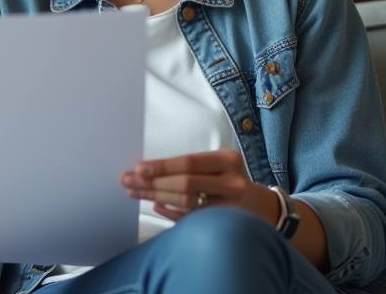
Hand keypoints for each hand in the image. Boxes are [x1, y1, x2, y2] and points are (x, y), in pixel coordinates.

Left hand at [120, 149, 273, 221]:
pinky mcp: (226, 225)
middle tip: (128, 181)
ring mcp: (231, 207)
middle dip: (152, 183)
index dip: (162, 166)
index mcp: (228, 160)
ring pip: (186, 203)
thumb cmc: (226, 178)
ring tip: (135, 192)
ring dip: (156, 197)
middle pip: (185, 184)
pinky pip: (191, 219)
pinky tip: (156, 205)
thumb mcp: (215, 164)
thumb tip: (144, 169)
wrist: (258, 204)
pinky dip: (170, 212)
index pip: (189, 162)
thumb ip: (186, 166)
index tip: (138, 168)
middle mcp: (233, 182)